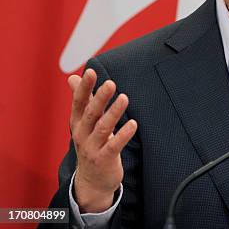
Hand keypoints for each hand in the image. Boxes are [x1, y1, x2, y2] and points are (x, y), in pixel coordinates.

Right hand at [68, 69, 137, 212]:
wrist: (91, 180)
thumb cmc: (91, 144)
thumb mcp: (83, 123)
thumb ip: (81, 100)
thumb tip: (73, 78)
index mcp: (77, 122)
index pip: (79, 102)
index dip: (85, 87)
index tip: (91, 71)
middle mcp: (82, 134)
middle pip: (90, 113)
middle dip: (99, 98)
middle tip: (110, 83)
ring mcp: (91, 148)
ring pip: (103, 128)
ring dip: (114, 113)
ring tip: (124, 98)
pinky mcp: (103, 160)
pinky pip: (113, 146)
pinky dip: (123, 135)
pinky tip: (133, 124)